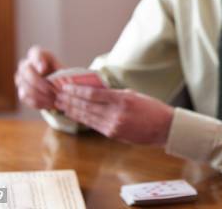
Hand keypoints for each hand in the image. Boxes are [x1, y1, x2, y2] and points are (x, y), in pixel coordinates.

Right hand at [15, 46, 62, 108]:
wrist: (54, 84)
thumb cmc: (59, 73)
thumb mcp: (63, 69)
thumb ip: (63, 73)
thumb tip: (65, 82)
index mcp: (37, 54)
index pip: (35, 53)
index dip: (37, 61)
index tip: (43, 70)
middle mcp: (25, 65)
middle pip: (26, 71)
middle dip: (41, 83)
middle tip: (54, 90)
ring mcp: (20, 79)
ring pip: (26, 87)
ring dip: (42, 95)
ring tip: (56, 99)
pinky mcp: (21, 92)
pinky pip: (27, 98)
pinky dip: (40, 102)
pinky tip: (51, 103)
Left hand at [55, 85, 173, 144]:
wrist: (164, 127)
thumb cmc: (151, 108)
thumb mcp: (133, 94)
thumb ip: (114, 94)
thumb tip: (94, 91)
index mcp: (121, 99)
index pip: (92, 94)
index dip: (76, 91)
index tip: (65, 86)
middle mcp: (115, 114)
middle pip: (86, 106)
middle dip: (70, 100)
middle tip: (57, 95)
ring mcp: (113, 126)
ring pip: (87, 117)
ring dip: (72, 110)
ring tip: (61, 104)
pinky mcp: (113, 134)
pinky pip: (94, 125)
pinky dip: (83, 119)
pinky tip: (75, 115)